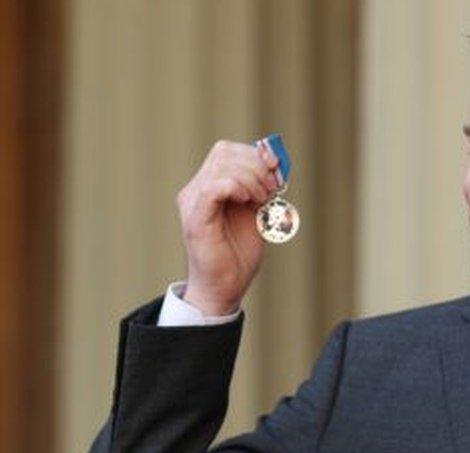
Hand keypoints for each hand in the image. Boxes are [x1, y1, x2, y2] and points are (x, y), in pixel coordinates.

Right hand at [176, 140, 279, 314]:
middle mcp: (196, 190)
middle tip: (271, 190)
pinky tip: (248, 202)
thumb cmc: (238, 252)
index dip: (254, 154)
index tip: (276, 170)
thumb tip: (273, 161)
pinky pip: (213, 188)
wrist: (226, 285)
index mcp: (208, 185)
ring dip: (250, 179)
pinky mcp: (196, 218)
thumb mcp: (256, 212)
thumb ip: (261, 187)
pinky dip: (236, 187)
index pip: (227, 150)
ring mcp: (193, 202)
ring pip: (221, 166)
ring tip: (261, 201)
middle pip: (224, 152)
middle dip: (256, 166)